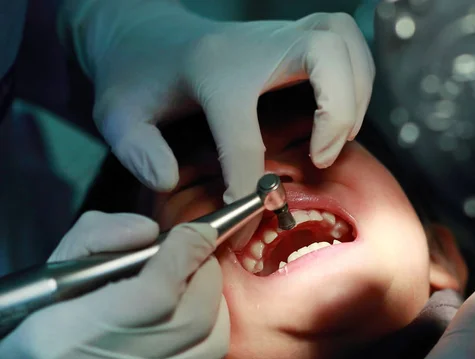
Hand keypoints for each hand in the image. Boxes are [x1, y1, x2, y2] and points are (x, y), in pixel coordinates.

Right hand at [0, 211, 228, 358]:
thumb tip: (148, 231)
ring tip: (197, 284)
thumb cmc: (23, 336)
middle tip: (198, 254)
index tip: (197, 232)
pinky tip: (196, 319)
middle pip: (193, 317)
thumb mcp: (47, 277)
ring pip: (209, 346)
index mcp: (68, 337)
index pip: (156, 291)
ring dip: (215, 304)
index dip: (186, 253)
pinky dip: (212, 336)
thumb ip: (95, 241)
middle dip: (206, 273)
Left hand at [59, 1, 373, 211]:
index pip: (242, 130)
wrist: (146, 32)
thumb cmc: (135, 76)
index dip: (247, 180)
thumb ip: (136, 149)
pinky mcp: (292, 35)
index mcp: (210, 69)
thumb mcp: (116, 114)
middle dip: (338, 112)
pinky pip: (345, 42)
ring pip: (343, 42)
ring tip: (336, 138)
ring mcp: (277, 34)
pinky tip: (340, 111)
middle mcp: (253, 44)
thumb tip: (167, 180)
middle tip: (322, 157)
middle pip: (324, 53)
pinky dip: (357, 77)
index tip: (247, 209)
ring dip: (355, 93)